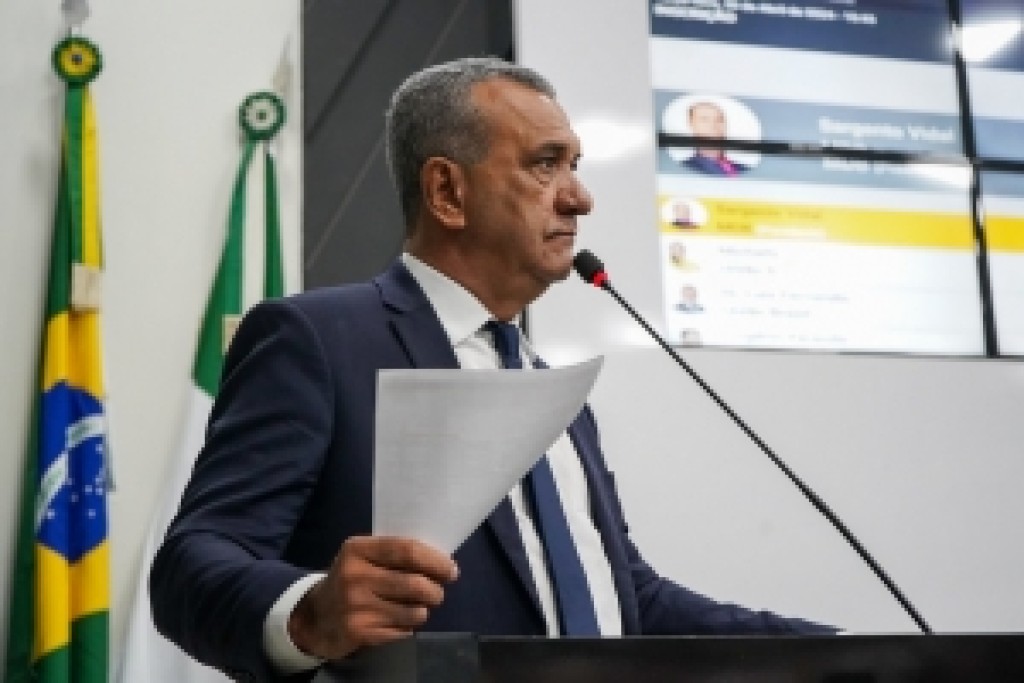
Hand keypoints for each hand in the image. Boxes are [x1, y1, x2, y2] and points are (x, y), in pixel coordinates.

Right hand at [287, 535, 457, 660]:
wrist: (316, 617)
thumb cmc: (352, 580)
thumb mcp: (364, 558)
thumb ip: (394, 554)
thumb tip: (441, 561)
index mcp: (358, 549)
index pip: (408, 550)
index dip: (436, 561)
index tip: (451, 570)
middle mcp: (354, 576)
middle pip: (416, 584)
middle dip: (436, 591)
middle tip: (437, 593)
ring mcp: (356, 606)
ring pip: (414, 612)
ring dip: (423, 611)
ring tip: (416, 608)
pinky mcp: (359, 631)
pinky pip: (403, 631)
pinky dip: (407, 627)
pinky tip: (395, 621)